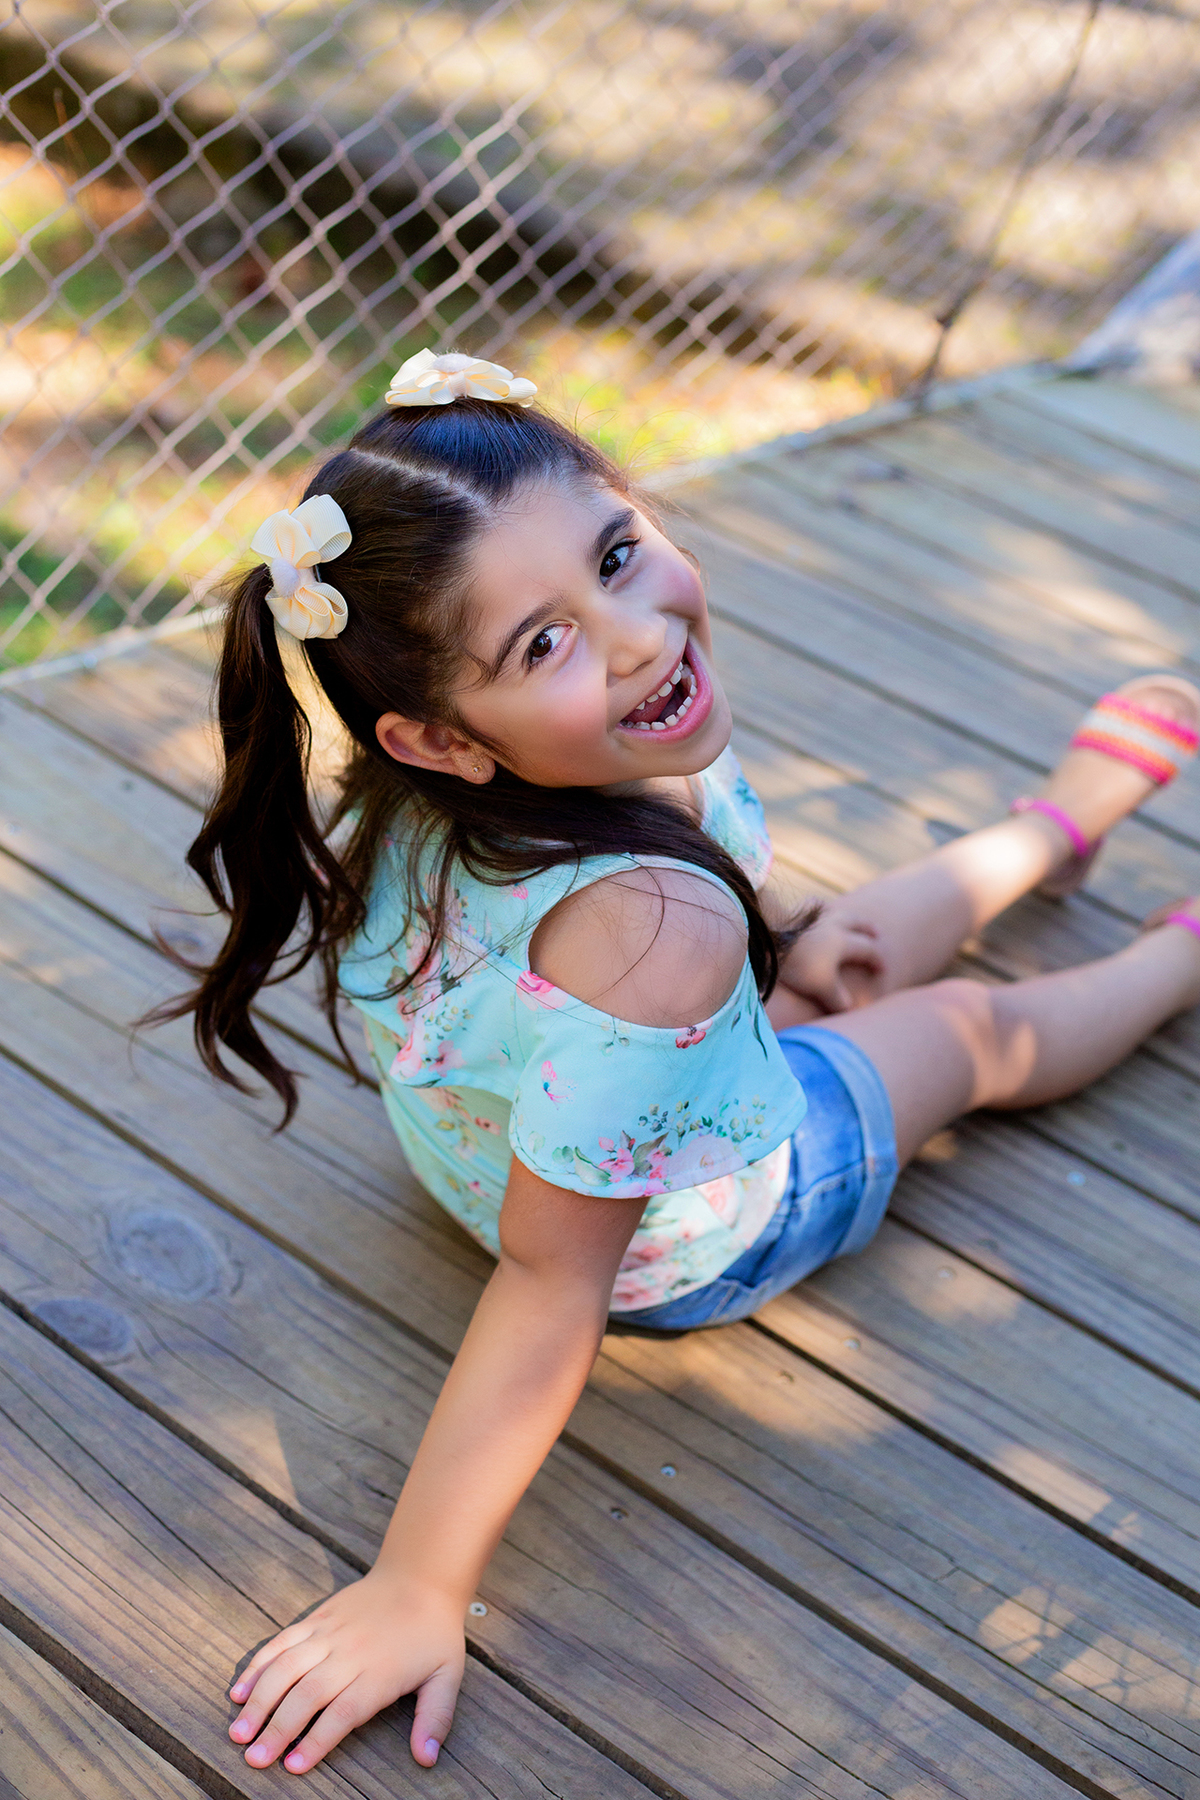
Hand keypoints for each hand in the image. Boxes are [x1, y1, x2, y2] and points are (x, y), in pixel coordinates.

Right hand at [228, 1569, 465, 1773]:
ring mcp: (329, 1632)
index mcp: (380, 1672)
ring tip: (238, 1732)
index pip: (342, 1712)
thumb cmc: (434, 1633)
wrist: (421, 1576)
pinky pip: (282, 1641)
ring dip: (259, 1699)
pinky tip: (240, 1691)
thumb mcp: (448, 1676)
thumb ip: (435, 1718)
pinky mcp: (317, 1617)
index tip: (292, 1766)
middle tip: (253, 1758)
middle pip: (307, 1694)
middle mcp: (349, 1652)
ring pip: (286, 1667)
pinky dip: (258, 1665)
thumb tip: (427, 1759)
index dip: (316, 1740)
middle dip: (277, 1729)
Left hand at [779, 910, 883, 1013]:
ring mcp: (812, 913)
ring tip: (847, 917)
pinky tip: (815, 907)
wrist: (767, 937)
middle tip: (876, 932)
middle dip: (867, 929)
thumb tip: (850, 1009)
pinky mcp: (793, 911)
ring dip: (845, 915)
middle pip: (857, 922)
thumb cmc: (798, 962)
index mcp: (843, 941)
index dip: (877, 960)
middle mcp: (833, 922)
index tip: (882, 969)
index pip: (868, 949)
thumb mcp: (821, 986)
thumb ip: (838, 999)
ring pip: (836, 910)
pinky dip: (817, 906)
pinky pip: (810, 904)